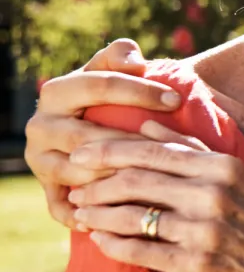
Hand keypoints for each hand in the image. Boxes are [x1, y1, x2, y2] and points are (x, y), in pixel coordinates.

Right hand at [24, 39, 182, 227]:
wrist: (84, 122)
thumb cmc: (109, 91)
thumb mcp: (110, 68)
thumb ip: (120, 56)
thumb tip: (134, 60)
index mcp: (56, 92)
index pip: (99, 86)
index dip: (140, 91)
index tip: (176, 99)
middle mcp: (40, 127)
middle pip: (88, 136)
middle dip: (131, 141)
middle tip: (169, 146)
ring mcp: (40, 161)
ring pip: (78, 173)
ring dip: (114, 178)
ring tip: (152, 179)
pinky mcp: (46, 189)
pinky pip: (62, 207)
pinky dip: (88, 214)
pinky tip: (121, 215)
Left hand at [66, 123, 243, 271]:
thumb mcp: (240, 176)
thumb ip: (194, 149)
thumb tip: (148, 126)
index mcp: (223, 168)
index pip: (154, 151)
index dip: (110, 151)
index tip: (83, 155)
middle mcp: (213, 194)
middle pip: (137, 180)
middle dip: (96, 183)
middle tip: (73, 187)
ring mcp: (205, 230)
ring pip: (134, 215)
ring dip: (99, 214)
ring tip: (81, 213)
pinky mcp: (198, 265)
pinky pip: (142, 251)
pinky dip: (114, 245)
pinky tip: (101, 241)